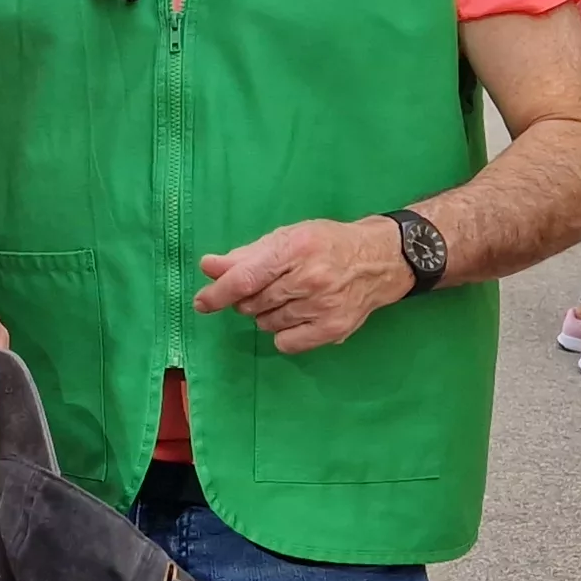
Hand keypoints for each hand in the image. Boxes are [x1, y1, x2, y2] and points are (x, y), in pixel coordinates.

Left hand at [194, 215, 412, 354]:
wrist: (379, 260)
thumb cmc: (326, 244)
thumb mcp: (287, 238)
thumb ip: (246, 255)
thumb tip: (208, 267)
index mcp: (294, 249)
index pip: (246, 278)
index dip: (219, 293)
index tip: (201, 303)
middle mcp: (308, 279)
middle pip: (253, 303)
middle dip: (247, 299)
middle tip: (266, 287)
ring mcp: (322, 306)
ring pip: (267, 323)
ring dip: (266, 314)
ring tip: (288, 297)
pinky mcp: (333, 329)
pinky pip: (286, 342)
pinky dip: (283, 333)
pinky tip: (297, 317)